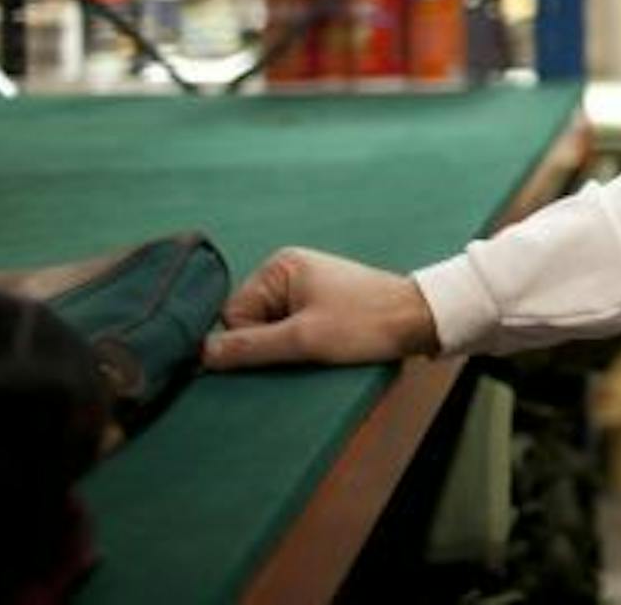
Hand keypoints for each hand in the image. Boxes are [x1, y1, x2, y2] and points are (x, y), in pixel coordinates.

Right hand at [202, 247, 439, 369]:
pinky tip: (323, 349)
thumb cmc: (367, 323)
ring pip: (271, 332)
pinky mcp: (320, 305)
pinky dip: (300, 346)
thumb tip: (200, 353)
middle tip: (304, 352)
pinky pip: (291, 332)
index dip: (249, 342)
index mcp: (279, 267)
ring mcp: (305, 288)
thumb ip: (249, 347)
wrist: (420, 320)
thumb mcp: (303, 339)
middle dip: (269, 346)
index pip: (233, 314)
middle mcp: (288, 272)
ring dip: (287, 349)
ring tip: (320, 349)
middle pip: (250, 323)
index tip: (282, 351)